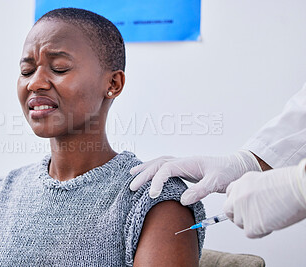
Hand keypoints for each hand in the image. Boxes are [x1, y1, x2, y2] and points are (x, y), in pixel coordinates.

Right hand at [130, 151, 260, 204]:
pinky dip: (154, 170)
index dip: (157, 181)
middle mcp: (183, 161)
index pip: (166, 169)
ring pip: (159, 163)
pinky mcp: (184, 170)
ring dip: (145, 169)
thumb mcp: (217, 182)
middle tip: (132, 187)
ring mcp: (183, 164)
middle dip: (144, 175)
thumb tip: (182, 200)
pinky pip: (164, 168)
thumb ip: (200, 190)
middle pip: (158, 164)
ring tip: (132, 174)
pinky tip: (149, 175)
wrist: (237, 166)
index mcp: (189, 162)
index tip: (152, 195)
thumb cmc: (229, 172)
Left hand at [224, 159, 305, 237]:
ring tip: (269, 217)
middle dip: (237, 216)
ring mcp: (242, 210)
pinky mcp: (250, 225)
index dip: (236, 202)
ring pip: (239, 223)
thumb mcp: (264, 180)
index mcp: (243, 182)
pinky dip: (261, 231)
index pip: (230, 193)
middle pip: (228, 210)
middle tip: (251, 219)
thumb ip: (253, 190)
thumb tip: (252, 202)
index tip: (243, 206)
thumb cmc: (289, 184)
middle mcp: (238, 195)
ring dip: (252, 224)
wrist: (298, 189)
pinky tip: (272, 222)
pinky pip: (250, 233)